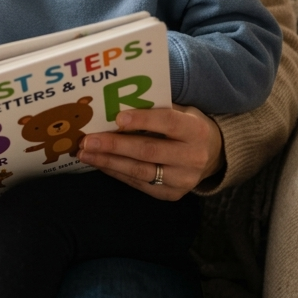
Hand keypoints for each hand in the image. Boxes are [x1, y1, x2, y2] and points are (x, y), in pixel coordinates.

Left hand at [77, 103, 223, 200]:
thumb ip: (156, 108)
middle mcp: (192, 157)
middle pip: (149, 151)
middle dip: (115, 145)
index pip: (168, 123)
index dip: (143, 120)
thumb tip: (115, 103)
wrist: (212, 155)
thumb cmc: (187, 126)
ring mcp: (183, 180)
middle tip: (88, 140)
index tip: (117, 117)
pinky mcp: (172, 194)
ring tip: (85, 153)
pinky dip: (116, 172)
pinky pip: (139, 184)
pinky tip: (99, 163)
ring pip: (141, 171)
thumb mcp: (181, 111)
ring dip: (109, 162)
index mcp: (196, 130)